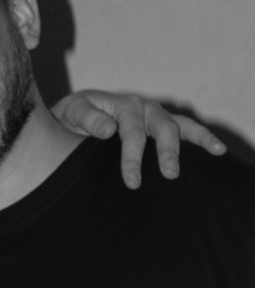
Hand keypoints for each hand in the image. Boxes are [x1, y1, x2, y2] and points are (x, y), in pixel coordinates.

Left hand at [53, 91, 225, 189]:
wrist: (69, 119)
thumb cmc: (70, 119)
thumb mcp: (72, 112)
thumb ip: (87, 118)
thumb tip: (108, 129)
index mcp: (122, 106)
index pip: (131, 132)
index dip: (132, 157)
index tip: (132, 181)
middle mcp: (142, 108)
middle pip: (162, 128)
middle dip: (167, 151)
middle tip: (170, 174)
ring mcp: (153, 117)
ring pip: (178, 127)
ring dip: (194, 142)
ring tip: (211, 154)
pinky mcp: (159, 127)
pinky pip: (185, 129)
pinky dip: (202, 138)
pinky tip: (217, 150)